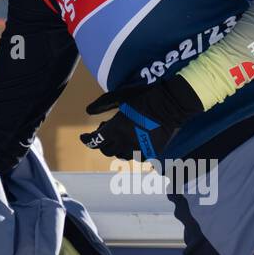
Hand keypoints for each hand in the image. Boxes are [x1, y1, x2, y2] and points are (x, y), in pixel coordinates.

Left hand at [80, 75, 201, 160]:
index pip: (95, 141)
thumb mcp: (120, 97)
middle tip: (106, 130)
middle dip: (102, 142)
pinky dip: (131, 150)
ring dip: (116, 147)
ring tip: (120, 135)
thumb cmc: (143, 97)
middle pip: (106, 150)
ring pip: (120, 155)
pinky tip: (133, 140)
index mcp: (115, 129)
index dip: (87, 140)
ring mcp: (138, 149)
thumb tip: (88, 111)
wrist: (170, 104)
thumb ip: (102, 105)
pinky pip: (136, 156)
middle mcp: (125, 142)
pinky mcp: (150, 153)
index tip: (83, 137)